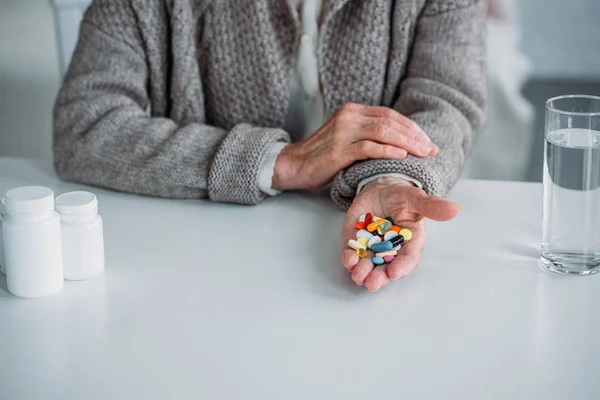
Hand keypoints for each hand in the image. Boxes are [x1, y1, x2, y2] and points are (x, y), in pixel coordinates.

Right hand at [272, 102, 437, 190]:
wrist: (294, 165)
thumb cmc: (322, 157)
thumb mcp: (346, 138)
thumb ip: (367, 135)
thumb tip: (398, 143)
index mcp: (353, 111)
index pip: (390, 115)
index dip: (411, 127)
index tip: (427, 141)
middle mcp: (349, 116)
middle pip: (390, 121)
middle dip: (415, 135)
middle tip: (431, 148)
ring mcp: (343, 132)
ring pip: (383, 131)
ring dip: (407, 142)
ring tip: (423, 153)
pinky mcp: (338, 150)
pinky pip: (368, 147)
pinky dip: (388, 151)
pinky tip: (402, 156)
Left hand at [341, 177, 460, 291]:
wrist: (380, 190)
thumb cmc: (401, 197)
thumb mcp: (416, 197)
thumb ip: (431, 206)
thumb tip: (455, 208)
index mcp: (410, 242)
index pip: (409, 257)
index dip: (403, 265)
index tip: (396, 272)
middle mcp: (391, 250)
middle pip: (387, 268)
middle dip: (380, 277)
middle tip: (373, 283)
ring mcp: (372, 247)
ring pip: (369, 265)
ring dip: (363, 272)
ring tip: (359, 276)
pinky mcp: (356, 242)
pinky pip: (352, 253)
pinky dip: (349, 259)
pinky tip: (348, 261)